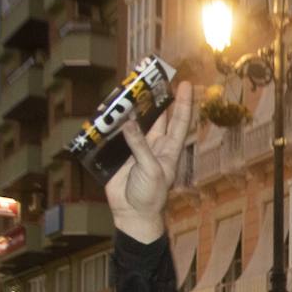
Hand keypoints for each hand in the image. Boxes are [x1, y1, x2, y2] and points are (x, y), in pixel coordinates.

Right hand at [106, 81, 194, 243]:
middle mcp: (154, 146)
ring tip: (127, 89)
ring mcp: (136, 149)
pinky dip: (110, 125)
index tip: (184, 83)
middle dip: (155, 98)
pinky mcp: (119, 155)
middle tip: (152, 77)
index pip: (179, 122)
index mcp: (169, 149)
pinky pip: (114, 136)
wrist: (132, 214)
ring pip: (134, 123)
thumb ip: (140, 146)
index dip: (182, 103)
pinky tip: (106, 111)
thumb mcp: (151, 169)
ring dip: (130, 109)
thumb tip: (128, 122)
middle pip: (157, 117)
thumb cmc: (150, 196)